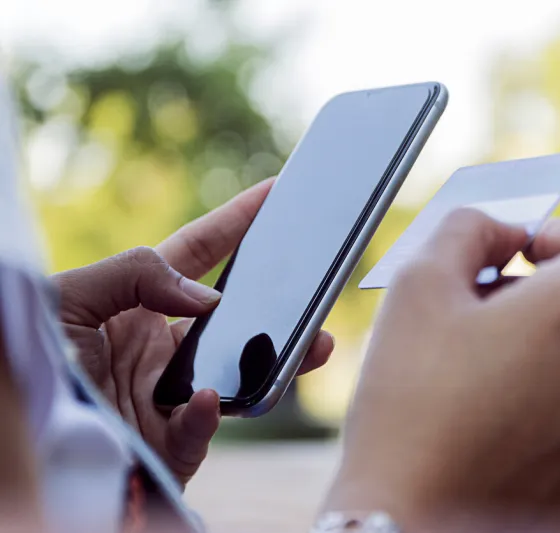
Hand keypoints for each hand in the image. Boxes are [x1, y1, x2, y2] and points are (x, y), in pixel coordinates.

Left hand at [53, 179, 334, 485]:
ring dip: (279, 361)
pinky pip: (201, 428)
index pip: (197, 253)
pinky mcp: (170, 442)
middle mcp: (161, 346)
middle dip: (280, 300)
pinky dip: (208, 415)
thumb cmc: (32, 359)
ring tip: (313, 346)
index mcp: (136, 302)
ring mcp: (170, 393)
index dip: (235, 223)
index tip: (273, 194)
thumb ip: (134, 274)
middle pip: (235, 316)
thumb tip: (208, 297)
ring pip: (240, 373)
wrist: (17, 436)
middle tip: (316, 282)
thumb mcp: (67, 297)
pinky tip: (208, 399)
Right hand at [323, 210, 559, 531]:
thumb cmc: (410, 403)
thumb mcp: (418, 283)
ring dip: (548, 356)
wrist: (411, 521)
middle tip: (474, 328)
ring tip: (482, 387)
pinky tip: (501, 428)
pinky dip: (557, 407)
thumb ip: (468, 228)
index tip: (522, 258)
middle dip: (539, 301)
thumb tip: (504, 232)